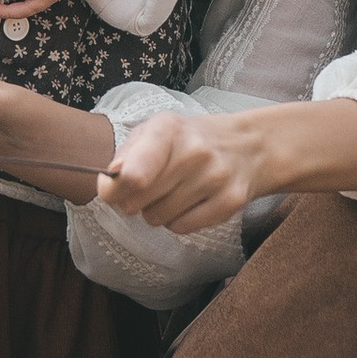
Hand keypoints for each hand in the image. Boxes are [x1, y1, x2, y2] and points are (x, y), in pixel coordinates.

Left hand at [95, 110, 265, 235]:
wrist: (247, 145)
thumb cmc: (189, 140)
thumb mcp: (155, 132)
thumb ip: (126, 154)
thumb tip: (109, 181)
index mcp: (168, 129)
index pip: (133, 174)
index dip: (113, 190)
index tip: (111, 190)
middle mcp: (194, 152)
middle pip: (138, 202)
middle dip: (134, 200)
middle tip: (148, 188)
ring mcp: (215, 177)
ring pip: (158, 218)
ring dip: (157, 211)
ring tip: (173, 192)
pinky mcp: (230, 202)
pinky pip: (182, 228)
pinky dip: (178, 221)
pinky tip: (189, 203)